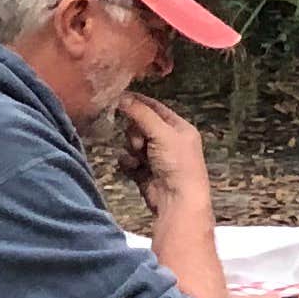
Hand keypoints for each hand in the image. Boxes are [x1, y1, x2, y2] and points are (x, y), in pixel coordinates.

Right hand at [119, 96, 210, 214]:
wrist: (177, 201)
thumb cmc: (177, 164)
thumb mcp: (162, 133)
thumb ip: (141, 113)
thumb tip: (122, 96)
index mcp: (180, 128)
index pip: (155, 107)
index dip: (138, 102)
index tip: (119, 97)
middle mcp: (169, 141)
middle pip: (139, 125)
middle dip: (135, 132)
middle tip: (140, 143)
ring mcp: (156, 157)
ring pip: (131, 142)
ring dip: (131, 149)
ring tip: (140, 158)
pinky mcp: (145, 172)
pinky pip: (127, 159)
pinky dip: (128, 163)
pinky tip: (134, 168)